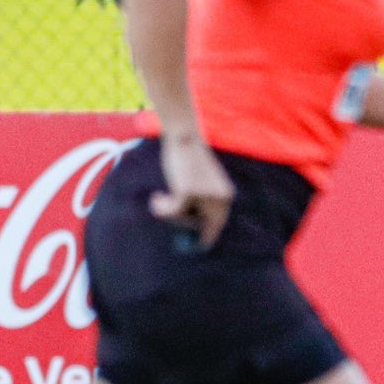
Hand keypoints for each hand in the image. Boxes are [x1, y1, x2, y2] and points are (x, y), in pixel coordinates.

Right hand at [150, 134, 233, 250]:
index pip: (219, 223)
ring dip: (169, 214)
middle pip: (202, 227)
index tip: (199, 246)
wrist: (185, 137)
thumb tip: (190, 226)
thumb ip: (202, 201)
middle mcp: (220, 197)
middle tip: (168, 220)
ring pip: (183, 220)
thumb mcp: (203, 182)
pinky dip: (161, 208)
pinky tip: (157, 198)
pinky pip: (171, 212)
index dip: (208, 236)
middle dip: (184, 227)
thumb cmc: (190, 159)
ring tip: (160, 199)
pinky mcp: (187, 193)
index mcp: (226, 194)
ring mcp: (205, 196)